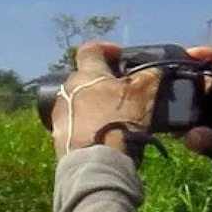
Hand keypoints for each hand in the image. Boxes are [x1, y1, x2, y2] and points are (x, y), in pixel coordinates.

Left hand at [49, 43, 158, 158]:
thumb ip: (149, 76)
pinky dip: (85, 123)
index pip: (90, 49)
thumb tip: (153, 70)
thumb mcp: (143, 95)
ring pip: (76, 99)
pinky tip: (99, 133)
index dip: (106, 48)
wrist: (97, 162)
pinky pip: (72, 122)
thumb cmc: (120, 123)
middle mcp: (67, 89)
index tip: (119, 56)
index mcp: (86, 74)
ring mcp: (59, 112)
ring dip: (91, 102)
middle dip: (100, 81)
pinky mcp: (57, 134)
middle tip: (119, 91)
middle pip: (83, 76)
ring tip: (110, 115)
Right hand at [179, 46, 211, 201]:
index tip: (191, 54)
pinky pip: (189, 112)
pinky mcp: (207, 122)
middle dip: (186, 74)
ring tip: (159, 92)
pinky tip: (164, 118)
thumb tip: (190, 137)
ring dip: (179, 94)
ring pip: (195, 93)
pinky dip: (177, 114)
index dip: (210, 57)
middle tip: (165, 73)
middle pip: (206, 76)